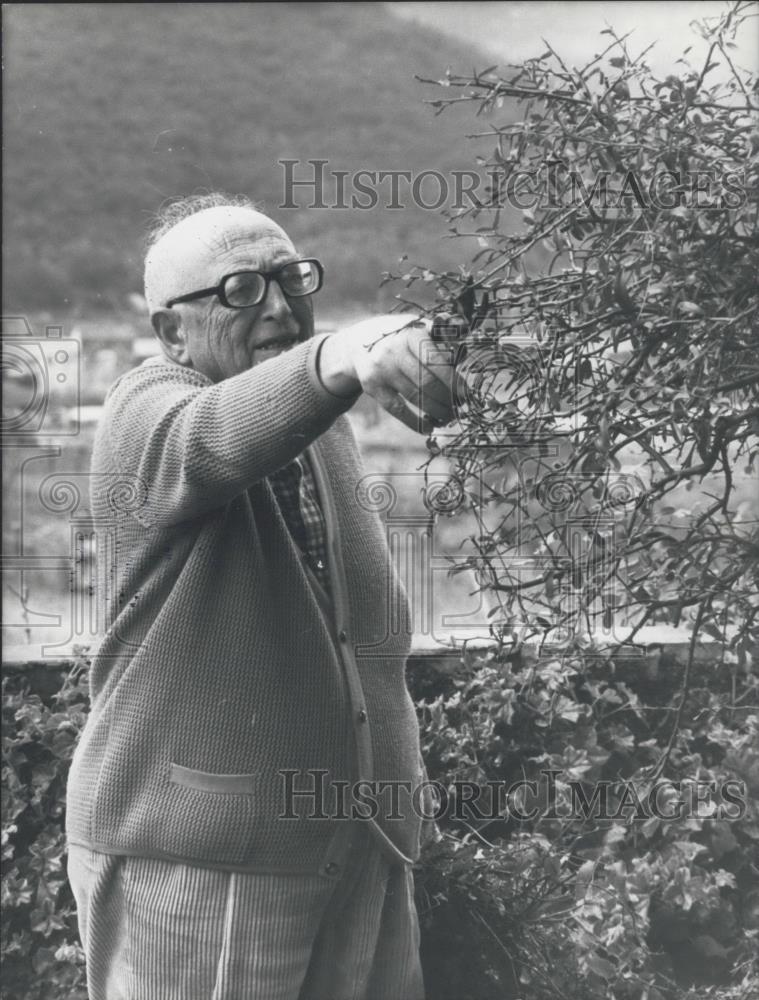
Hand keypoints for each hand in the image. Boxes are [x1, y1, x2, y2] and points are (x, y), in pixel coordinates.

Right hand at [319, 315, 460, 433]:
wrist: (358, 344)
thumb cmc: (400, 338)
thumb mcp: (417, 328)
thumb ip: (441, 340)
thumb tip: (464, 360)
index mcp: (411, 334)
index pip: (436, 361)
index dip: (453, 380)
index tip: (465, 394)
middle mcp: (394, 351)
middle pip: (427, 382)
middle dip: (447, 399)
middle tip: (458, 408)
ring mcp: (382, 371)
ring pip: (415, 398)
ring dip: (436, 411)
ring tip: (448, 416)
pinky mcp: (372, 388)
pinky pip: (398, 410)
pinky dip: (415, 422)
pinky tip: (428, 427)